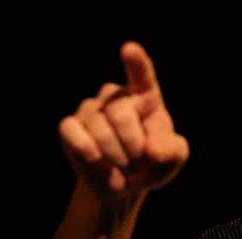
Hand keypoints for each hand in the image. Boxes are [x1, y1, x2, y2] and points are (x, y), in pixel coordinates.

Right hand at [58, 41, 188, 199]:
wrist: (123, 184)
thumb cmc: (150, 164)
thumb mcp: (171, 160)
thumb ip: (171, 152)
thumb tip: (151, 150)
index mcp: (144, 96)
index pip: (141, 74)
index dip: (135, 62)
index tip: (128, 50)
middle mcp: (114, 96)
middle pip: (121, 115)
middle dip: (133, 147)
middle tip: (138, 164)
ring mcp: (90, 109)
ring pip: (99, 131)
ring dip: (116, 159)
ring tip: (122, 168)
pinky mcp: (70, 127)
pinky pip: (71, 132)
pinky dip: (86, 150)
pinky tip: (96, 160)